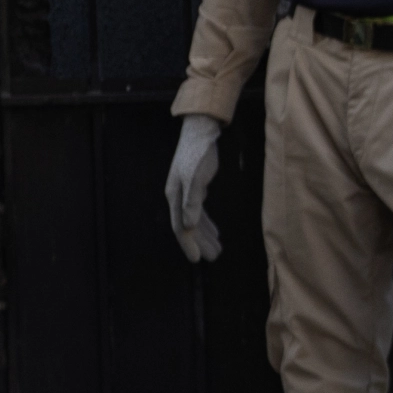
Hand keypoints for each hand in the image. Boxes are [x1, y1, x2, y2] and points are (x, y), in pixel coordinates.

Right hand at [165, 115, 224, 262]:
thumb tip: (189, 226)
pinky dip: (206, 223)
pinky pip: (199, 212)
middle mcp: (178, 197)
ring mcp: (186, 193)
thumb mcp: (195, 177)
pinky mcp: (196, 188)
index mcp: (175, 196)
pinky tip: (214, 232)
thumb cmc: (198, 154)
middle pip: (188, 227)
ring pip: (194, 221)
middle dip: (200, 244)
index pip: (180, 227)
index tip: (198, 260)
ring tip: (217, 250)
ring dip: (205, 235)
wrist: (200, 132)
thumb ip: (192, 202)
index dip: (189, 244)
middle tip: (213, 258)